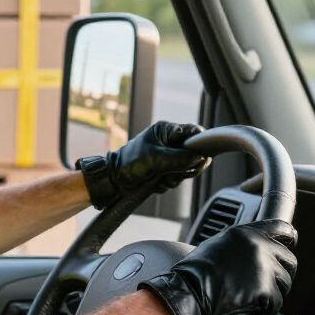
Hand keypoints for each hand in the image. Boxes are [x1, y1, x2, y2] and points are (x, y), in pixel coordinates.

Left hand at [77, 121, 207, 209]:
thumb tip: (201, 158)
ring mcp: (167, 157)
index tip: (202, 157)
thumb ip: (180, 158)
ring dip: (175, 177)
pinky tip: (155, 183)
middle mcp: (168, 142)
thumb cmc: (129, 163)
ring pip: (186, 168)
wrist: (113, 180)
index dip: (201, 144)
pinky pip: (176, 178)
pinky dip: (167, 183)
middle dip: (185, 167)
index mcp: (166, 131)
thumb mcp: (156, 159)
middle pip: (193, 153)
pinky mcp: (163, 170)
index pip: (193, 132)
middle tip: (174, 172)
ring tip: (160, 178)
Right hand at [140, 219, 297, 314]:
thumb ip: (238, 243)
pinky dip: (268, 311)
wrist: (188, 292)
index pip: (281, 228)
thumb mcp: (216, 244)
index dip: (289, 237)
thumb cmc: (194, 271)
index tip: (291, 243)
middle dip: (284, 273)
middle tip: (273, 284)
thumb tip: (248, 247)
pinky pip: (277, 303)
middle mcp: (258, 246)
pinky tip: (256, 314)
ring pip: (285, 283)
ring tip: (259, 302)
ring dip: (275, 294)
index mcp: (246, 233)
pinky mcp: (264, 289)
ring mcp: (263, 267)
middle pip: (289, 259)